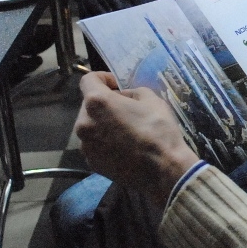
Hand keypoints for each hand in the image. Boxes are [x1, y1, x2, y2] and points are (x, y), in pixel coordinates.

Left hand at [74, 72, 199, 205]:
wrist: (162, 169)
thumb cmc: (158, 130)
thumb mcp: (151, 99)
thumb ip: (131, 92)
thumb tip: (123, 97)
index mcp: (96, 102)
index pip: (88, 80)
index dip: (103, 78)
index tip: (116, 85)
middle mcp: (83, 123)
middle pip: (88, 105)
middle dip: (104, 104)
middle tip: (124, 109)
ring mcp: (85, 145)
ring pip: (90, 126)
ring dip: (103, 124)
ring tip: (124, 131)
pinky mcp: (91, 163)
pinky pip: (95, 145)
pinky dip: (105, 142)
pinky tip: (123, 148)